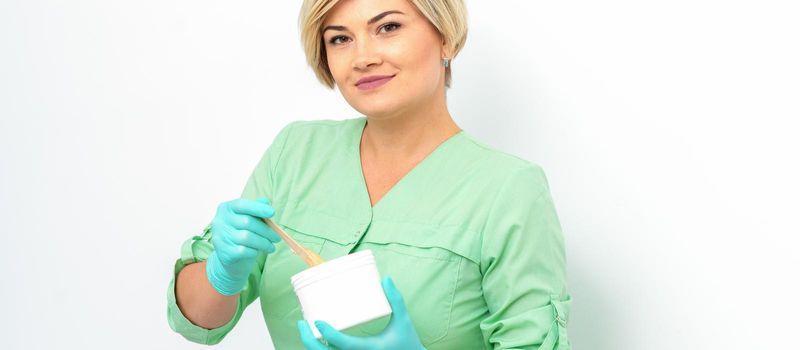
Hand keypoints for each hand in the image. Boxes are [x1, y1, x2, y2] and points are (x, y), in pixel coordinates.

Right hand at [205, 197, 279, 295]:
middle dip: (266, 230)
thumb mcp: (248, 218)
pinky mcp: (224, 252)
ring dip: (263, 243)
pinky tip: (257, 251)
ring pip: (247, 237)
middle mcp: (220, 221)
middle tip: (277, 238)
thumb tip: (266, 202)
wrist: (230, 256)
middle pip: (247, 222)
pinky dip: (254, 251)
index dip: (257, 208)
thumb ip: (256, 208)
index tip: (272, 212)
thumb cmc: (241, 232)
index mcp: (226, 208)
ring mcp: (220, 237)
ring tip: (271, 246)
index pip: (242, 205)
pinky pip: (244, 250)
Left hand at [298, 276, 425, 349]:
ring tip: (306, 328)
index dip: (328, 334)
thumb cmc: (408, 344)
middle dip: (308, 341)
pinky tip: (317, 339)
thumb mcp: (403, 321)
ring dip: (312, 345)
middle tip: (302, 323)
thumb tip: (386, 279)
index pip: (343, 345)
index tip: (317, 321)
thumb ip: (396, 300)